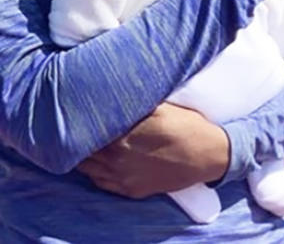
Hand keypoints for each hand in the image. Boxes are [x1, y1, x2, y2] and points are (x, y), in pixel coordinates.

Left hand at [77, 103, 229, 198]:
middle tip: (74, 124)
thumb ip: (133, 103)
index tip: (76, 109)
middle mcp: (117, 157)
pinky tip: (95, 161)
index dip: (80, 118)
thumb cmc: (188, 127)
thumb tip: (111, 93)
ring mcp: (122, 176)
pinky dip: (93, 171)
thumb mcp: (162, 107)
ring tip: (81, 142)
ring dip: (82, 154)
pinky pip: (100, 182)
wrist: (208, 156)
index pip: (88, 126)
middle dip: (77, 136)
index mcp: (123, 134)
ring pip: (87, 167)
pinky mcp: (129, 189)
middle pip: (83, 147)